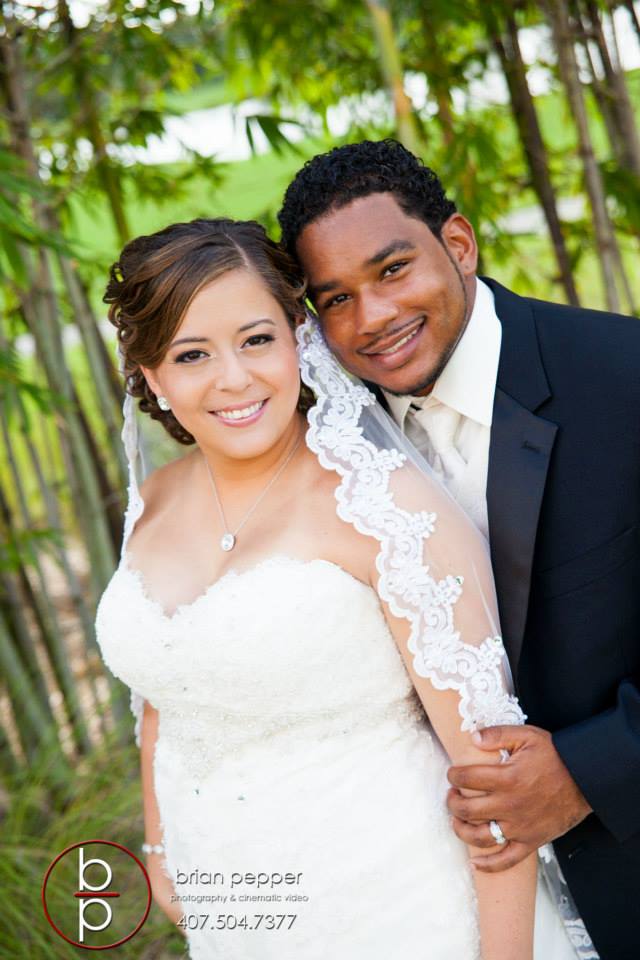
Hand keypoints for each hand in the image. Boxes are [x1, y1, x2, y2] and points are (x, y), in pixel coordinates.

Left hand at [447, 724, 591, 872]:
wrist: (586, 780)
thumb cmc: (555, 756)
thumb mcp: (527, 736)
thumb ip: (498, 734)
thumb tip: (472, 737)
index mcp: (507, 778)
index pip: (467, 779)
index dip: (454, 775)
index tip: (453, 773)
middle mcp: (510, 805)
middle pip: (467, 810)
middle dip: (452, 802)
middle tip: (451, 795)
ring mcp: (520, 827)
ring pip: (480, 837)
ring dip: (461, 830)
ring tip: (456, 820)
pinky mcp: (531, 842)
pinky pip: (506, 860)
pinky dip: (488, 866)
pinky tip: (475, 863)